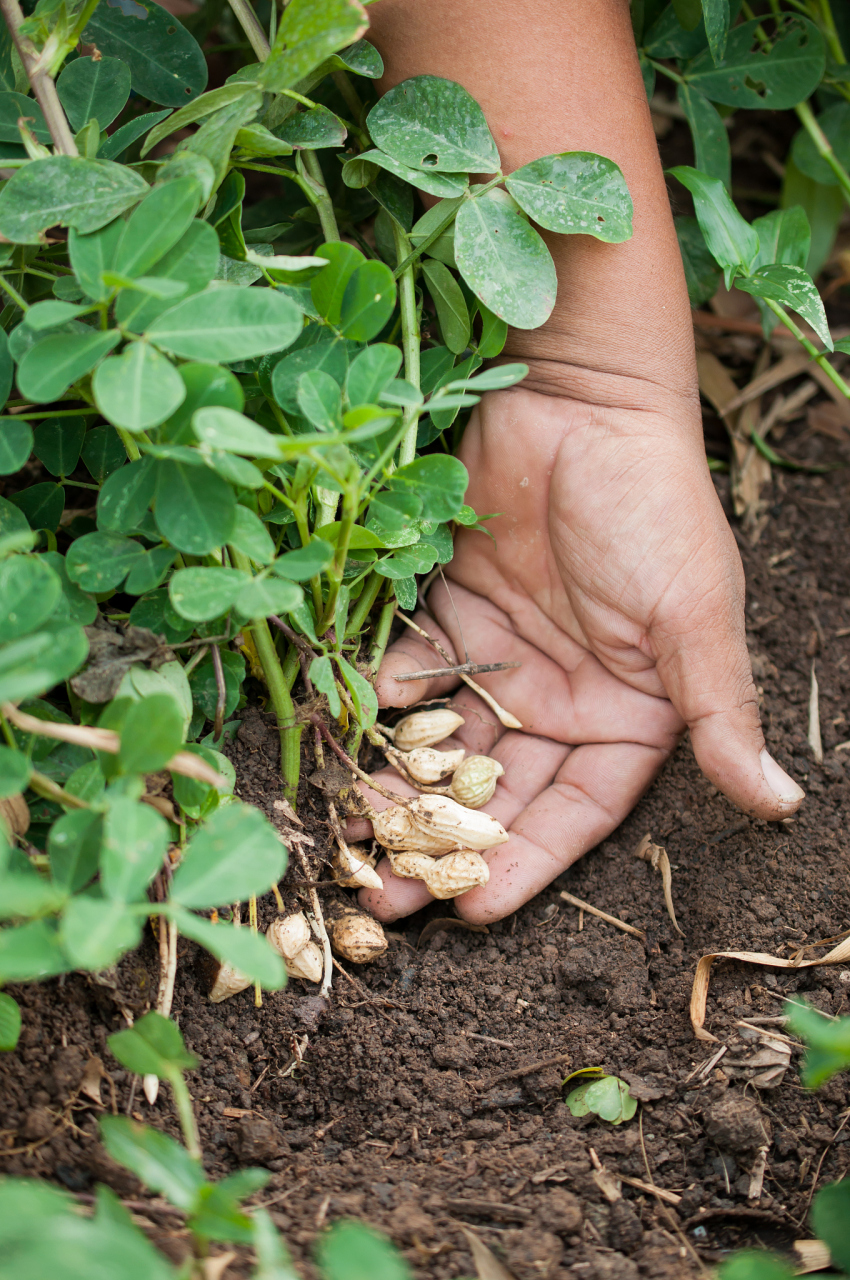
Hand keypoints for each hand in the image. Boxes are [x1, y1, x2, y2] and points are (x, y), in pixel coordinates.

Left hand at [348, 377, 803, 923]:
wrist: (584, 401)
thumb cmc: (653, 507)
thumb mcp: (693, 617)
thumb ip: (719, 713)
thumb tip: (779, 805)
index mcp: (628, 715)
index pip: (573, 810)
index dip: (526, 862)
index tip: (471, 909)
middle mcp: (562, 699)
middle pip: (496, 790)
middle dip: (442, 843)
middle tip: (379, 901)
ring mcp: (504, 659)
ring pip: (443, 744)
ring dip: (396, 786)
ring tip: (344, 833)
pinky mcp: (453, 612)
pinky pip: (410, 672)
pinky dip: (377, 699)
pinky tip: (342, 725)